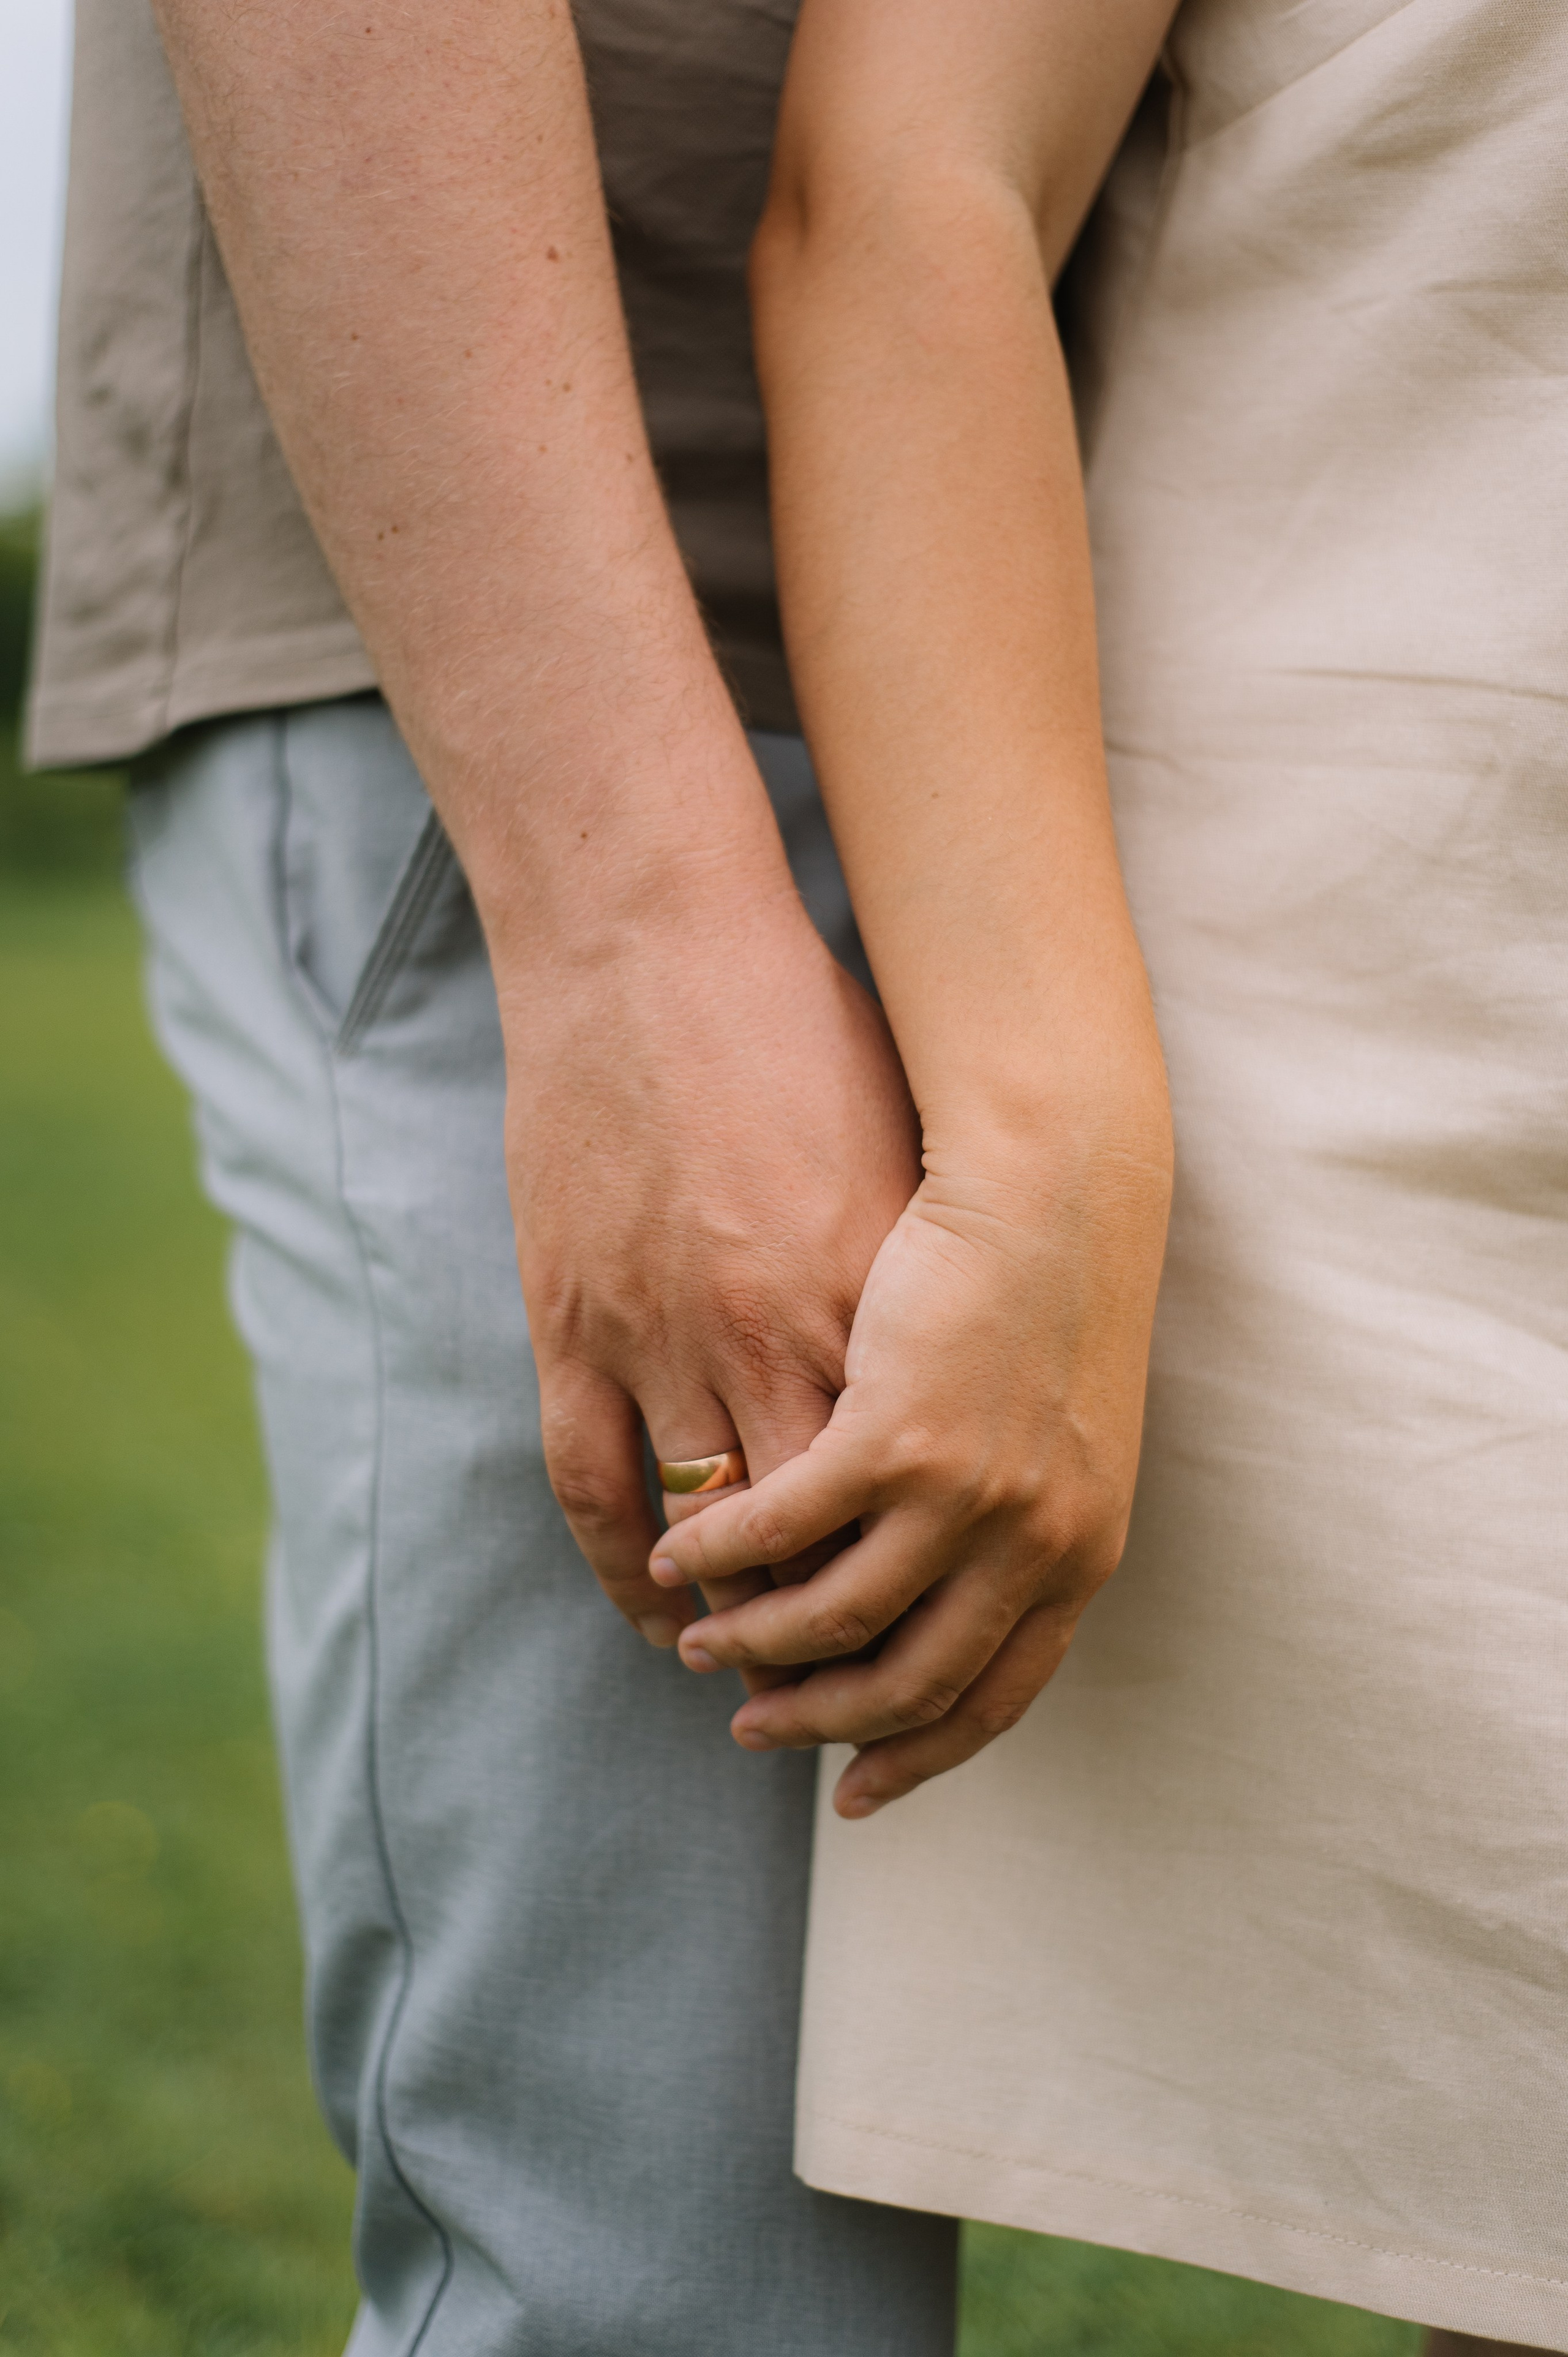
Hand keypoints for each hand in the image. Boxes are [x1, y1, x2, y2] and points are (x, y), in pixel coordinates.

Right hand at [499, 858, 920, 1650]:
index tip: (948, 1613)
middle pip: (827, 1530)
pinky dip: (625, 1566)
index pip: (914, 1482)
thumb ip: (917, 1269)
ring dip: (738, 1617)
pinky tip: (652, 1606)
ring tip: (755, 1666)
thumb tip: (953, 1360)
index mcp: (871, 1291)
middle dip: (849, 1623)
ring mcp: (663, 1331)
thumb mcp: (892, 1145)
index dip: (932, 1565)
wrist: (651, 942)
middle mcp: (775, 1331)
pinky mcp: (572, 1319)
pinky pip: (593, 1485)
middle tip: (863, 1677)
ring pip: (710, 1529)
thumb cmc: (795, 1025)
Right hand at [646, 1126, 1170, 1813]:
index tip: (852, 1787)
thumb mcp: (1062, 1424)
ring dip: (752, 1638)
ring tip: (697, 1640)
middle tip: (751, 1729)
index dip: (918, 1753)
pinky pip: (784, 1525)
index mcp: (1078, 1552)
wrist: (1054, 1174)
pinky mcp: (891, 1429)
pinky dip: (722, 1551)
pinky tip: (677, 1553)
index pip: (994, 1696)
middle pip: (906, 1678)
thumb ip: (1021, 1516)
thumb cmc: (1050, 1280)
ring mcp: (965, 1495)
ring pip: (834, 1616)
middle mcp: (1030, 1544)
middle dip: (818, 1719)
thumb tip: (959, 1588)